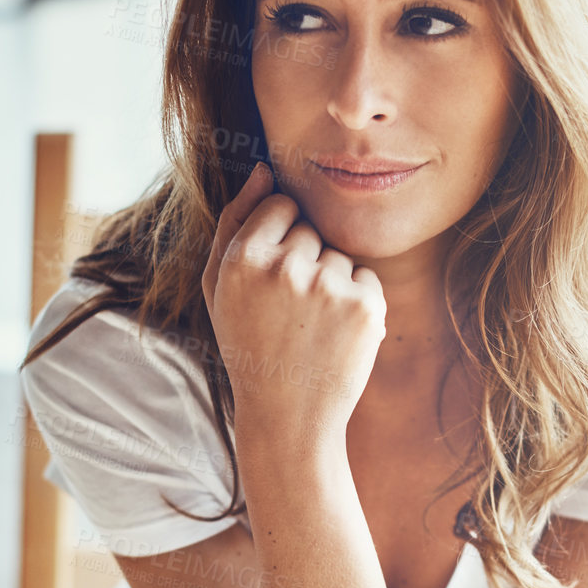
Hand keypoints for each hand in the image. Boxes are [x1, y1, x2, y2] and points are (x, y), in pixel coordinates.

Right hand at [201, 162, 386, 441]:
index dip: (279, 241)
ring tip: (310, 328)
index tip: (273, 279)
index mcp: (242, 259)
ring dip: (331, 284)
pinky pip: (366, 277)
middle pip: (311, 230)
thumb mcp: (220, 288)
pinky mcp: (365, 306)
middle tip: (288, 314)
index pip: (280, 206)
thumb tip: (262, 169)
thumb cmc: (250, 346)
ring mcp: (328, 286)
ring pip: (339, 255)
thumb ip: (234, 222)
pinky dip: (358, 303)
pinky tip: (336, 335)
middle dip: (305, 263)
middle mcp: (284, 267)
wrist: (288, 417)